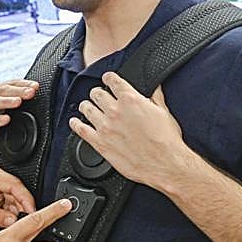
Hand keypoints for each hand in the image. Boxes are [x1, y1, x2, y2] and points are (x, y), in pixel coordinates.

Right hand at [0, 79, 38, 160]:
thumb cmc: (8, 127)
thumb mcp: (18, 112)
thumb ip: (25, 101)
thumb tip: (38, 91)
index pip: (11, 83)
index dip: (23, 83)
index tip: (35, 86)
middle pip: (1, 90)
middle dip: (17, 90)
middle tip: (30, 92)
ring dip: (6, 101)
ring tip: (18, 102)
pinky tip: (6, 119)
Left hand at [0, 164, 35, 228]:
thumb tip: (13, 222)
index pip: (15, 185)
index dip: (26, 200)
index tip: (32, 213)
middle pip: (17, 192)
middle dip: (21, 208)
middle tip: (23, 223)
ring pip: (14, 200)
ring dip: (14, 212)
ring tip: (12, 225)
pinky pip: (7, 204)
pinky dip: (8, 214)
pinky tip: (7, 222)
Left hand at [68, 73, 195, 191]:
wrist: (164, 163)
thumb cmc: (166, 141)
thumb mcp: (164, 112)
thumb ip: (155, 97)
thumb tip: (154, 88)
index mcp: (131, 100)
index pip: (112, 80)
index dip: (109, 78)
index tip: (108, 79)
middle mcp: (115, 111)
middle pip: (97, 93)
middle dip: (98, 92)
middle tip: (99, 95)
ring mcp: (105, 127)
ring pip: (86, 108)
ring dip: (86, 106)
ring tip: (87, 106)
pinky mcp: (100, 143)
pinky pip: (80, 130)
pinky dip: (75, 124)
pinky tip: (75, 122)